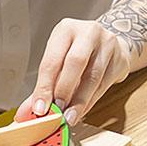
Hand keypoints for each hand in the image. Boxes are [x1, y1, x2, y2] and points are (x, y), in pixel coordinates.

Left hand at [16, 19, 131, 125]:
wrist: (110, 43)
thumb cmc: (78, 51)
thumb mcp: (59, 60)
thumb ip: (44, 86)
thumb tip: (26, 113)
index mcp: (65, 30)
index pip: (52, 60)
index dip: (44, 87)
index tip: (40, 108)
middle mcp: (87, 32)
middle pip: (75, 62)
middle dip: (64, 90)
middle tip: (57, 111)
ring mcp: (107, 43)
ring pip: (93, 76)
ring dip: (79, 100)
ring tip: (69, 116)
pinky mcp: (120, 58)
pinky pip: (104, 84)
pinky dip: (91, 101)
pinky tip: (82, 110)